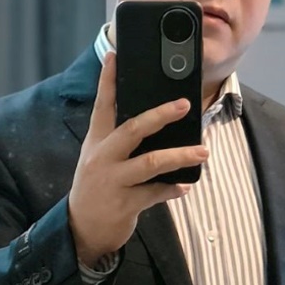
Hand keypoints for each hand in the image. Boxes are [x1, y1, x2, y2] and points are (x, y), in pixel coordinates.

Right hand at [68, 52, 207, 267]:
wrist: (82, 229)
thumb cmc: (97, 187)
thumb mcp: (100, 159)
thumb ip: (120, 139)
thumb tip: (153, 120)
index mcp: (97, 142)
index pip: (102, 105)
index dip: (108, 80)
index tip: (115, 55)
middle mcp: (103, 158)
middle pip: (132, 130)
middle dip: (160, 115)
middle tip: (185, 104)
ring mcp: (113, 181)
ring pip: (150, 163)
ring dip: (179, 156)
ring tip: (202, 152)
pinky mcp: (125, 204)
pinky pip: (156, 193)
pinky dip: (173, 188)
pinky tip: (185, 185)